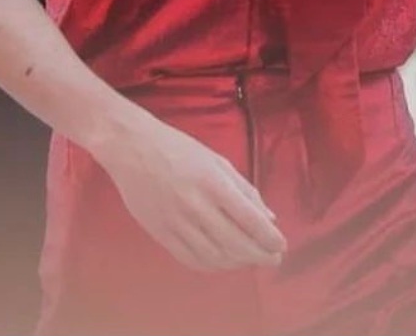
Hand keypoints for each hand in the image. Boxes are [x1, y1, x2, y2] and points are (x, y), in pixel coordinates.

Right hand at [95, 113, 286, 271]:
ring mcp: (176, 223)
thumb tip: (269, 216)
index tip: (281, 246)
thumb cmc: (180, 150)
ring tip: (252, 261)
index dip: (268, 237)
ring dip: (237, 263)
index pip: (248, 218)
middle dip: (259, 255)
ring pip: (213, 255)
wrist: (134, 151)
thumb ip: (245, 189)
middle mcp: (196, 206)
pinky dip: (212, 266)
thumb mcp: (218, 161)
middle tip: (274, 260)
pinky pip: (190, 258)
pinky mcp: (160, 234)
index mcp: (214, 183)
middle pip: (234, 242)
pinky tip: (224, 263)